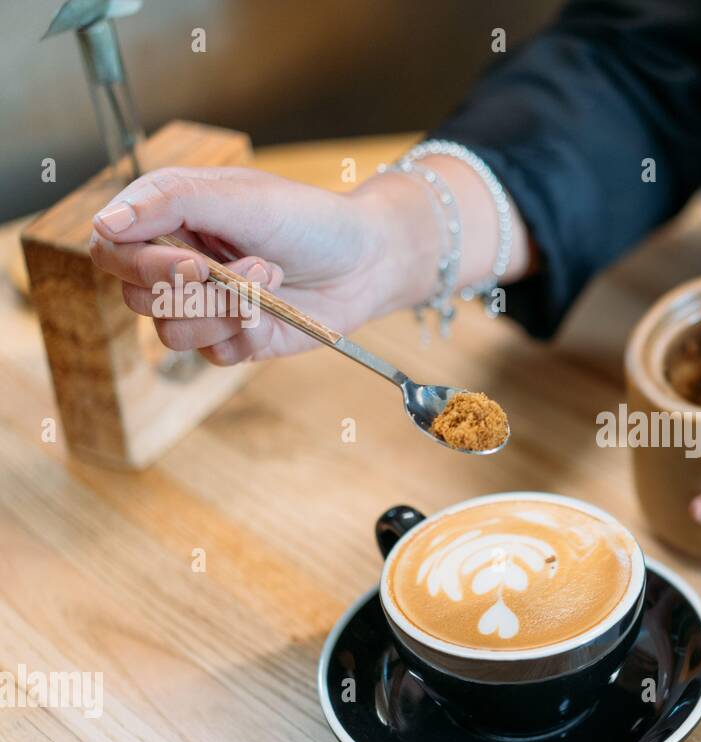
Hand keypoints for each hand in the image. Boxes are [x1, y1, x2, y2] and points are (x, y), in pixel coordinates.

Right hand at [88, 166, 439, 363]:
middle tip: (253, 264)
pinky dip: (249, 332)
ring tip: (270, 277)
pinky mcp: (232, 341)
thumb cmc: (307, 218)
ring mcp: (203, 307)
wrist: (366, 260)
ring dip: (226, 309)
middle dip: (196, 289)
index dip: (140, 264)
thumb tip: (104, 223)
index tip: (192, 261)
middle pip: (137, 298)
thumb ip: (171, 202)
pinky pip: (215, 355)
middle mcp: (176, 264)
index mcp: (166, 219)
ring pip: (172, 333)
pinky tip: (277, 308)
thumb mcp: (241, 196)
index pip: (111, 250)